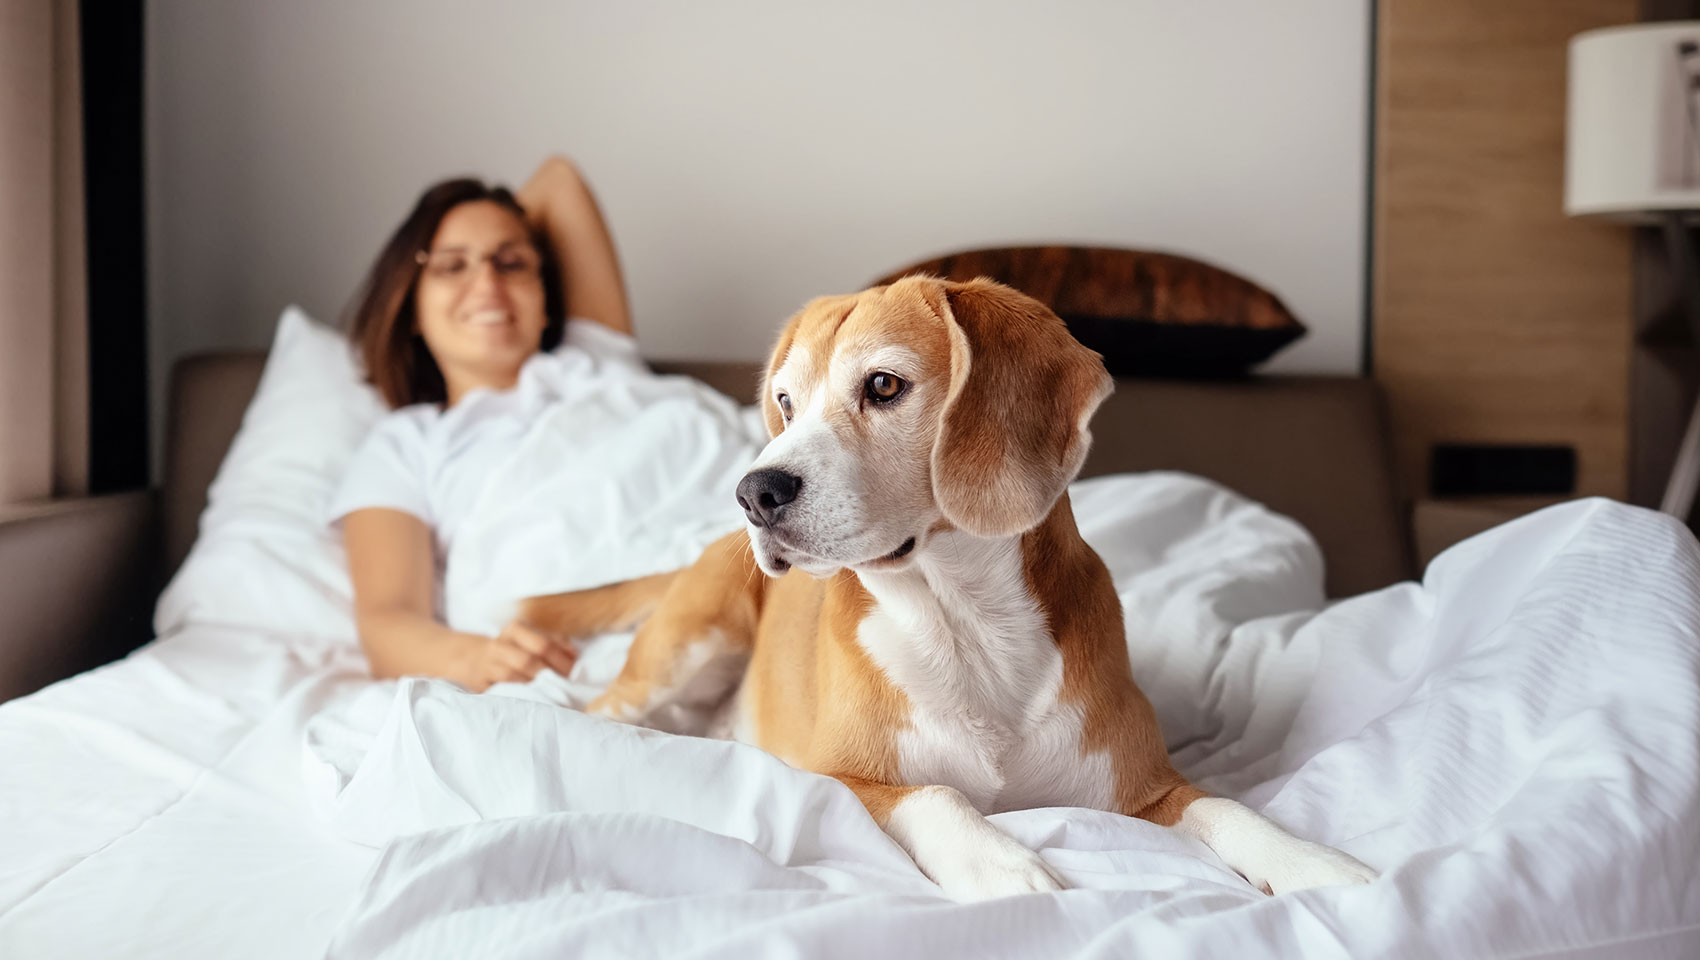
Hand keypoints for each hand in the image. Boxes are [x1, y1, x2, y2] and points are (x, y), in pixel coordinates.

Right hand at [462, 619, 578, 690]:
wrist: (473, 661)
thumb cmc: (512, 651)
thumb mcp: (531, 640)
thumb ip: (554, 643)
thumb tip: (575, 655)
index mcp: (515, 629)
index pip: (543, 644)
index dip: (562, 660)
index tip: (575, 672)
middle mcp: (499, 644)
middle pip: (529, 660)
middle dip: (552, 675)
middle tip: (567, 686)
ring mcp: (487, 664)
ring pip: (513, 676)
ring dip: (535, 686)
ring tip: (554, 694)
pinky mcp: (480, 682)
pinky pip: (502, 690)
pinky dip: (520, 695)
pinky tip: (534, 699)